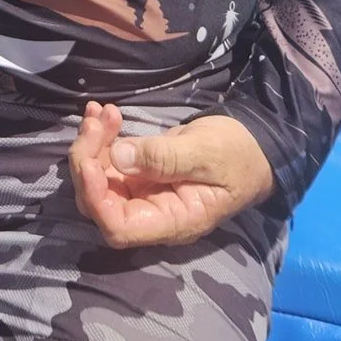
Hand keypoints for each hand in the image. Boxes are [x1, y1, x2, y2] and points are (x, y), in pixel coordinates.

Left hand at [69, 102, 275, 249]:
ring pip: (99, 180)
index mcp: (172, 221)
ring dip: (92, 145)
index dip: (97, 199)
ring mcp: (143, 194)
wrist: (252, 146)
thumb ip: (164, 158)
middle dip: (88, 161)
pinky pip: (108, 163)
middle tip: (96, 121)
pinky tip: (105, 114)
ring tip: (101, 112)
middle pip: (100, 202)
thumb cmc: (237, 154)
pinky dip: (101, 139)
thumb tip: (118, 157)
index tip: (93, 163)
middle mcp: (151, 214)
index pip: (119, 228)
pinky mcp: (139, 175)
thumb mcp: (206, 153)